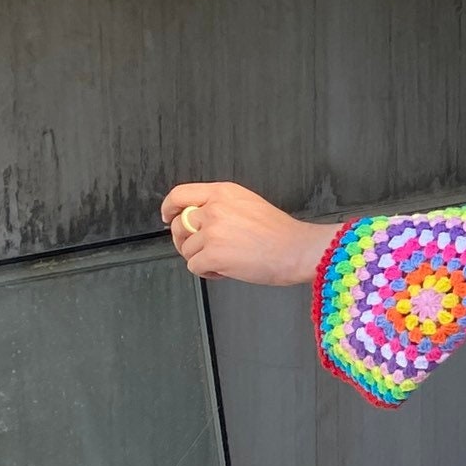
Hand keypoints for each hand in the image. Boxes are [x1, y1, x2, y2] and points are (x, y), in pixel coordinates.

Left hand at [161, 182, 334, 286]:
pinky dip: (207, 273)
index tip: (168, 216)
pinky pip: (194, 267)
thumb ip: (221, 207)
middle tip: (198, 250)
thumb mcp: (248, 204)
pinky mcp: (213, 255)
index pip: (180, 194)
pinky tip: (225, 271)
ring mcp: (212, 232)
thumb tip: (197, 220)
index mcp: (223, 193)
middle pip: (179, 225)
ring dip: (201, 259)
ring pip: (186, 249)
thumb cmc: (280, 233)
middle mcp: (214, 209)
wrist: (297, 250)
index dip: (169, 208)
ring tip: (223, 261)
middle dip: (184, 241)